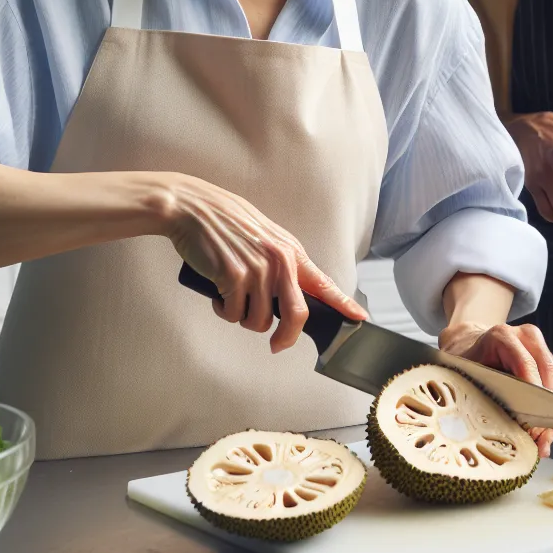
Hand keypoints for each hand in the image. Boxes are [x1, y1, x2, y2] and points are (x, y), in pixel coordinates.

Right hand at [156, 173, 365, 352]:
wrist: (193, 208)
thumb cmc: (225, 222)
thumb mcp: (264, 237)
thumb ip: (280, 263)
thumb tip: (287, 295)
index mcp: (290, 251)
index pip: (323, 283)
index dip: (343, 304)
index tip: (359, 318)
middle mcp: (279, 261)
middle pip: (296, 315)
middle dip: (286, 337)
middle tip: (276, 344)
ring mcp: (257, 270)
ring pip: (258, 321)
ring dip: (243, 318)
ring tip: (231, 296)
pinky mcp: (233, 277)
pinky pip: (233, 314)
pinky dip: (223, 311)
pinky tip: (218, 294)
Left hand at [439, 320, 552, 458]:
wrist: (466, 342)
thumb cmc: (463, 359)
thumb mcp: (461, 373)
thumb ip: (477, 393)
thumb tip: (496, 427)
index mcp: (502, 336)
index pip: (526, 366)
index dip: (532, 398)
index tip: (532, 426)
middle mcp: (525, 336)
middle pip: (548, 373)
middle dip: (547, 411)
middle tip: (541, 440)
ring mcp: (537, 344)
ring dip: (552, 412)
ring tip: (543, 441)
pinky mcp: (544, 356)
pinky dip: (550, 407)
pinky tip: (543, 430)